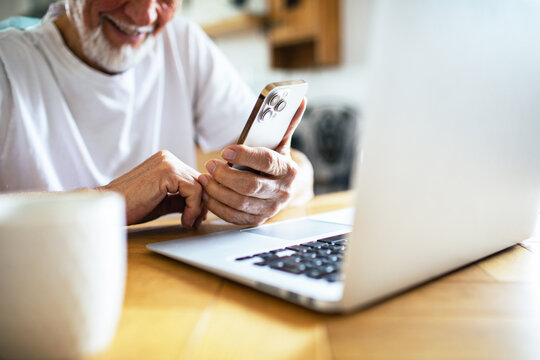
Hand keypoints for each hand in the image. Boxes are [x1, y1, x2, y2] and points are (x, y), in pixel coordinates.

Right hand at [98, 150, 205, 226]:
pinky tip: (184, 220)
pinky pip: (193, 190)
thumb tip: (201, 205)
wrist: (110, 207)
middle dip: (201, 204)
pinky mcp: (167, 172)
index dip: (199, 199)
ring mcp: (167, 162)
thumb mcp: (163, 202)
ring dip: (197, 208)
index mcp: (165, 161)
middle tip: (195, 222)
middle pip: (199, 180)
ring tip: (188, 223)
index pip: (194, 178)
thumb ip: (180, 199)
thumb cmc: (131, 206)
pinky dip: (193, 208)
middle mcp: (167, 158)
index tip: (195, 217)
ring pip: (199, 186)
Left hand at [199, 99, 306, 224]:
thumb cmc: (276, 161)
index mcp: (288, 169)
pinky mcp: (257, 220)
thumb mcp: (281, 143)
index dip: (245, 156)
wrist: (284, 188)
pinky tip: (208, 194)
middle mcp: (282, 191)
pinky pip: (234, 216)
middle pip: (250, 185)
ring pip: (239, 202)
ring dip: (217, 190)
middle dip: (226, 175)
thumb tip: (300, 98)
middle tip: (210, 165)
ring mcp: (270, 208)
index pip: (266, 162)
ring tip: (205, 178)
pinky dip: (217, 206)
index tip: (226, 151)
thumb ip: (286, 122)